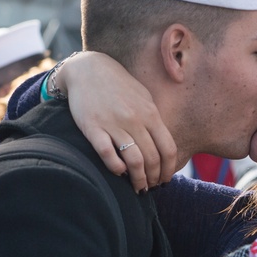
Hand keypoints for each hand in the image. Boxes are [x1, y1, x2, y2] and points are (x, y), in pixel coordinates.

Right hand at [62, 51, 176, 192]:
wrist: (88, 69)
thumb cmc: (118, 86)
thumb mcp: (143, 98)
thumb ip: (154, 121)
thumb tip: (164, 148)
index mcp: (150, 113)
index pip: (168, 149)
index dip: (169, 170)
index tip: (165, 180)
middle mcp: (135, 120)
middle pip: (152, 159)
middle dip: (153, 179)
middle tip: (149, 187)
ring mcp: (113, 124)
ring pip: (134, 160)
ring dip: (138, 179)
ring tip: (136, 187)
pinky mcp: (93, 127)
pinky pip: (107, 153)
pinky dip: (116, 167)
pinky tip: (118, 172)